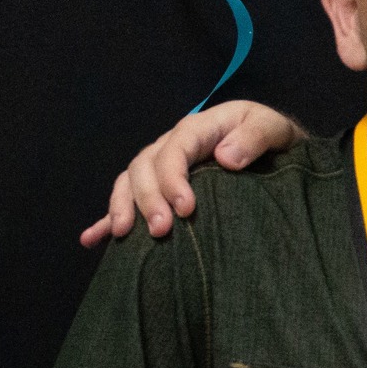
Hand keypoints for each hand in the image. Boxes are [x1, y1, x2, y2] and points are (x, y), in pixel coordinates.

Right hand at [79, 100, 305, 246]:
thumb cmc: (273, 135)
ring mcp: (161, 166)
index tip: (185, 209)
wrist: (274, 146)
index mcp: (198, 129)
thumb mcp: (273, 128)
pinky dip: (106, 218)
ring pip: (129, 181)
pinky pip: (126, 200)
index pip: (175, 150)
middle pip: (145, 167)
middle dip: (148, 200)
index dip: (174, 179)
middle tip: (162, 231)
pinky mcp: (159, 187)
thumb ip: (255, 138)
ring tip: (123, 235)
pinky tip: (92, 240)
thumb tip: (225, 158)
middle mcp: (173, 145)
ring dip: (123, 207)